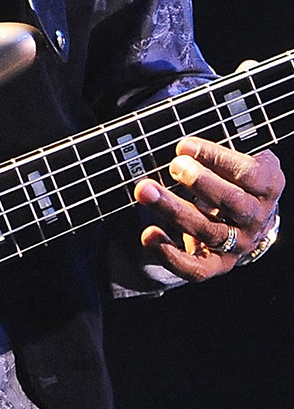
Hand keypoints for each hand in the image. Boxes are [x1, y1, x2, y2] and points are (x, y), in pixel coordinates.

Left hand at [134, 137, 283, 280]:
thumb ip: (218, 153)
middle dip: (200, 182)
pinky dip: (171, 255)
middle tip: (174, 165)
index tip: (184, 145)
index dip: (216, 158)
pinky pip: (197, 268)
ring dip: (173, 209)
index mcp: (267, 186)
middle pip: (232, 203)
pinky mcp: (218, 263)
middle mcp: (256, 217)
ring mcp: (238, 243)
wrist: (247, 220)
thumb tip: (184, 144)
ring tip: (145, 189)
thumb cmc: (233, 179)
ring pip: (208, 230)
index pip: (248, 173)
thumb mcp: (236, 160)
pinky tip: (149, 235)